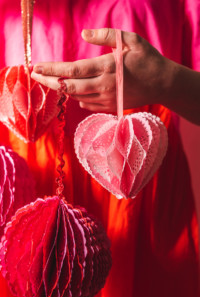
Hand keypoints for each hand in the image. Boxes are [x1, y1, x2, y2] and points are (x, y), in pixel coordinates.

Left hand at [31, 28, 171, 111]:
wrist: (162, 84)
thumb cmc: (147, 60)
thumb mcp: (131, 40)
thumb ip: (107, 35)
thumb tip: (84, 35)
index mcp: (107, 67)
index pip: (73, 70)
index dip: (52, 69)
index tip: (36, 67)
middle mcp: (104, 86)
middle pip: (69, 86)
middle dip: (49, 81)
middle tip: (35, 75)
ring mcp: (106, 99)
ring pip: (76, 97)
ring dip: (61, 89)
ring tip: (49, 81)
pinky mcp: (110, 106)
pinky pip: (87, 105)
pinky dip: (77, 98)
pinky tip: (72, 92)